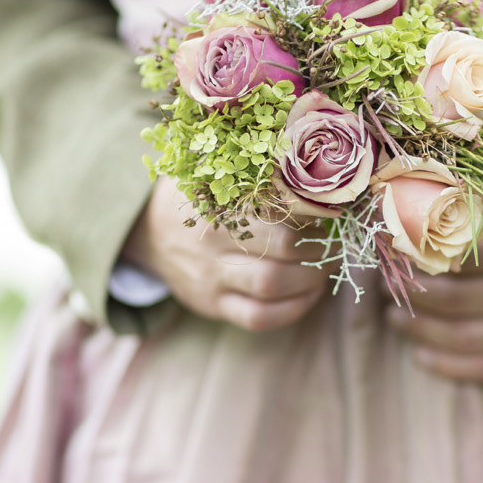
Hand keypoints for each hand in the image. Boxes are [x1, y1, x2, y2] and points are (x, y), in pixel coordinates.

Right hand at [123, 176, 329, 330]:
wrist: (148, 234)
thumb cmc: (196, 199)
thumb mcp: (210, 174)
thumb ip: (248, 171)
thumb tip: (303, 163)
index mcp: (216, 210)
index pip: (274, 216)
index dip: (310, 218)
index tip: (329, 214)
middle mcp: (212, 248)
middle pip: (278, 254)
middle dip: (317, 251)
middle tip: (334, 244)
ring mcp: (211, 281)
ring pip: (271, 288)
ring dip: (311, 280)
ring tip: (327, 267)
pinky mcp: (214, 306)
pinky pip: (259, 318)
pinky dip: (294, 309)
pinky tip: (310, 294)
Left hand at [385, 234, 482, 383]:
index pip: (475, 251)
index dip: (429, 252)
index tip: (397, 246)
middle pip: (462, 297)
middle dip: (417, 292)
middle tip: (387, 283)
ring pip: (469, 336)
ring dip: (424, 330)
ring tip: (395, 318)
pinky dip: (451, 366)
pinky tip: (421, 358)